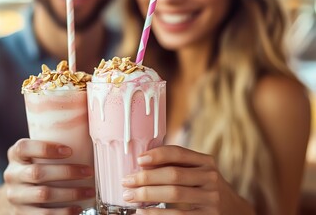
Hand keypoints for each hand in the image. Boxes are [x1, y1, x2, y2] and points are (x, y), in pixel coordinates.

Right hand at [3, 138, 94, 214]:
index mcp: (15, 154)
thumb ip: (53, 144)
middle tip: (88, 171)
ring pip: (43, 195)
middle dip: (67, 173)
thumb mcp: (38, 154)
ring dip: (70, 193)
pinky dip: (63, 213)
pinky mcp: (21, 213)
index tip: (70, 151)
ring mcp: (15, 196)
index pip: (24, 148)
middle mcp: (11, 175)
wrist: (19, 193)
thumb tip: (88, 130)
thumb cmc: (37, 166)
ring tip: (89, 191)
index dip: (46, 149)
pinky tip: (77, 209)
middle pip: (37, 173)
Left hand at [121, 145, 253, 214]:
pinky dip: (156, 213)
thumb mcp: (199, 173)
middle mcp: (211, 178)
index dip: (157, 155)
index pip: (178, 152)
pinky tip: (143, 212)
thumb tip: (142, 164)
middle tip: (126, 181)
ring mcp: (211, 199)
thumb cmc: (206, 188)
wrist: (234, 211)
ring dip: (147, 194)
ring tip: (130, 197)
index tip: (138, 160)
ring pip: (173, 194)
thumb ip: (178, 165)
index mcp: (206, 162)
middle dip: (145, 178)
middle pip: (173, 174)